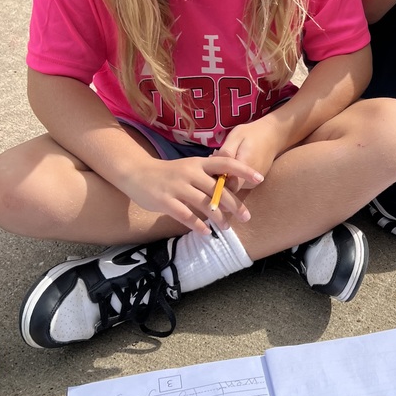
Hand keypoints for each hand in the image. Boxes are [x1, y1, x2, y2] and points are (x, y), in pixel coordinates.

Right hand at [119, 155, 262, 235]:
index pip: (226, 163)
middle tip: (247, 217)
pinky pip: (185, 215)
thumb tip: (230, 187)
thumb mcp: (189, 167)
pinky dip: (198, 225)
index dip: (244, 170)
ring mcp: (177, 187)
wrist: (136, 173)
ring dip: (218, 218)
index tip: (260, 178)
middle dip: (235, 204)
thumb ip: (207, 175)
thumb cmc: (168, 173)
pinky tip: (206, 232)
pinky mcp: (165, 201)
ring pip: (204, 204)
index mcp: (198, 163)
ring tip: (227, 227)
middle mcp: (190, 173)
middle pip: (218, 189)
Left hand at [212, 117, 284, 192]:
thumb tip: (212, 167)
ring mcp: (253, 183)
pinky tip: (232, 162)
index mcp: (244, 169)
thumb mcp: (235, 137)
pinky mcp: (254, 182)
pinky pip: (239, 183)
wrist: (274, 136)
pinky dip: (232, 175)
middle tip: (216, 159)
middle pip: (227, 188)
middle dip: (218, 176)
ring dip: (225, 175)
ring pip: (233, 186)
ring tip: (225, 159)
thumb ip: (225, 153)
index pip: (224, 187)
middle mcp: (250, 181)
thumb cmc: (252, 134)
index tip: (209, 166)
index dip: (213, 180)